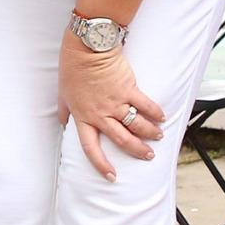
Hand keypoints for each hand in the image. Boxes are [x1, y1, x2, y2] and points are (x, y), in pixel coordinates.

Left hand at [57, 37, 165, 180]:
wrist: (87, 48)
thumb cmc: (72, 68)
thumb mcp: (63, 94)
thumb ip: (65, 111)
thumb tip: (64, 124)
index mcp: (82, 116)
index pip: (90, 147)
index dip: (101, 164)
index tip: (111, 176)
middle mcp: (100, 114)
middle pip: (121, 140)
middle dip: (137, 150)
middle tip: (148, 155)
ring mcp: (115, 103)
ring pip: (137, 125)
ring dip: (150, 133)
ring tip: (158, 137)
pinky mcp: (129, 89)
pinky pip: (146, 105)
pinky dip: (156, 113)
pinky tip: (162, 117)